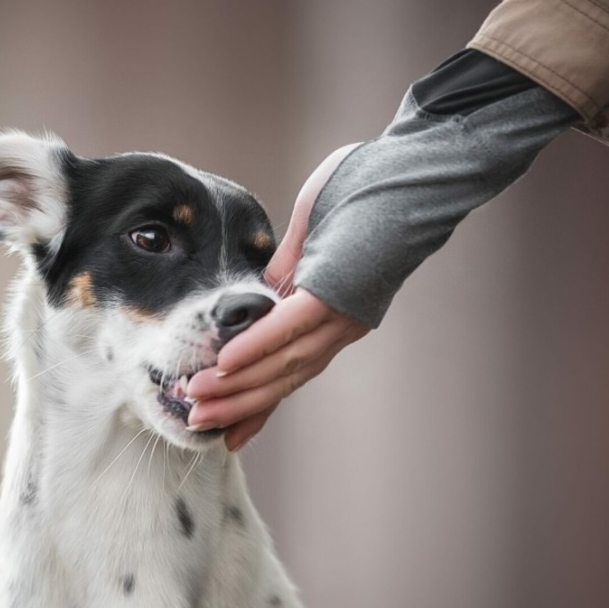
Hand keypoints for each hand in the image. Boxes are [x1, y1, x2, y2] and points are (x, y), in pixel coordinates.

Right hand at [186, 144, 368, 450]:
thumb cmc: (365, 195)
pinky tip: (226, 362)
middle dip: (238, 404)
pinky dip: (256, 347)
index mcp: (336, 319)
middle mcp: (341, 328)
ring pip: (284, 363)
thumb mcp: (312, 240)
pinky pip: (289, 328)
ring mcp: (339, 314)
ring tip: (198, 401)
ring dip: (237, 385)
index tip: (229, 431)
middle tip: (198, 422)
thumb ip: (287, 271)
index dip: (259, 403)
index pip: (292, 371)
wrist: (410, 176)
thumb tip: (259, 296)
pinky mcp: (334, 294)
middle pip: (285, 379)